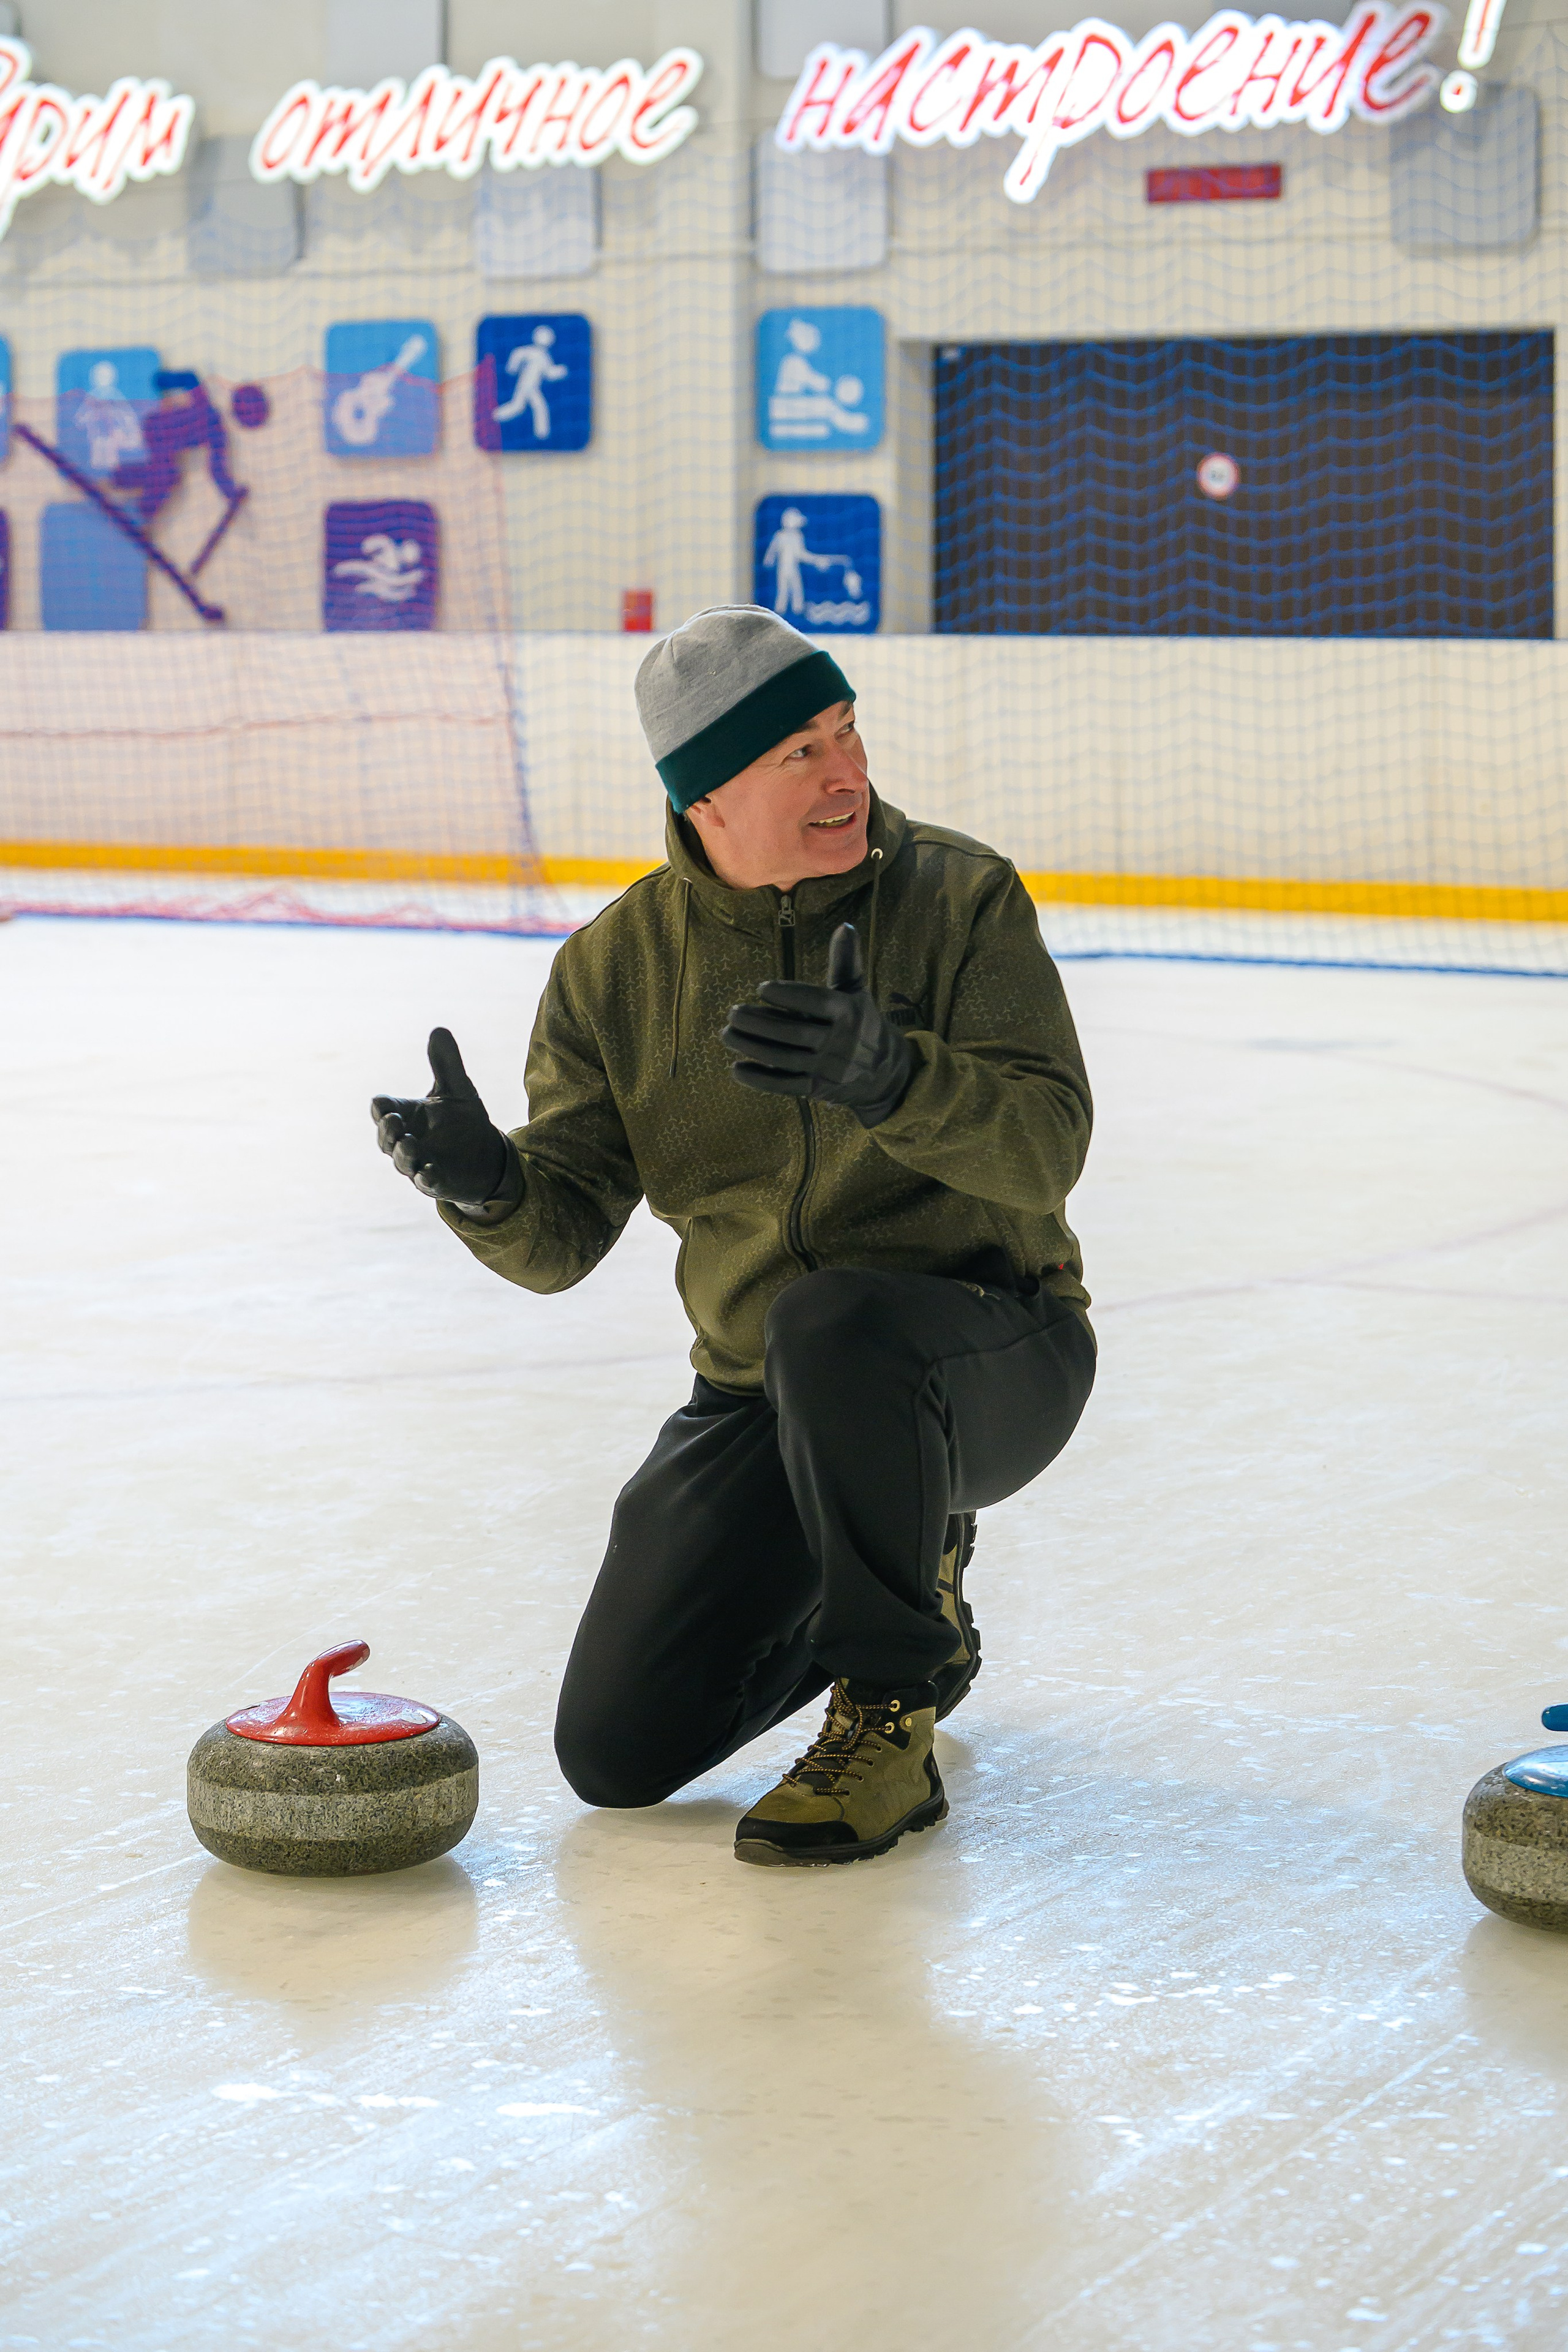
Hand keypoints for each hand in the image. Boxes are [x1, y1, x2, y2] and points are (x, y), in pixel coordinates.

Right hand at [370, 1028, 514, 1209]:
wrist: (486, 1154)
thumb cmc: (463, 1120)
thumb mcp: (458, 1088)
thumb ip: (446, 1063)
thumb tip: (439, 1029)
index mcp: (406, 1115)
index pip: (383, 1110)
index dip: (381, 1107)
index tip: (384, 1104)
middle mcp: (406, 1139)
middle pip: (385, 1138)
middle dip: (387, 1131)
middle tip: (394, 1120)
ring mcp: (418, 1162)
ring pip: (401, 1161)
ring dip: (403, 1153)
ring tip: (409, 1143)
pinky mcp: (435, 1181)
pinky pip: (425, 1182)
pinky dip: (426, 1177)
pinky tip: (430, 1170)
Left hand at [722, 923, 914, 1128]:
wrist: (884, 1072)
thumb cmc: (861, 1022)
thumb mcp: (856, 992)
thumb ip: (845, 962)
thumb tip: (845, 926)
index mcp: (848, 1013)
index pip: (816, 1002)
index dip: (788, 995)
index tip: (762, 988)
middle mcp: (839, 1042)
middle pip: (793, 1032)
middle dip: (759, 1023)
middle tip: (733, 1012)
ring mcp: (827, 1068)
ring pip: (784, 1059)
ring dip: (752, 1047)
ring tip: (726, 1034)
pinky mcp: (817, 1089)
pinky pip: (785, 1085)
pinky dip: (760, 1079)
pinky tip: (737, 1068)